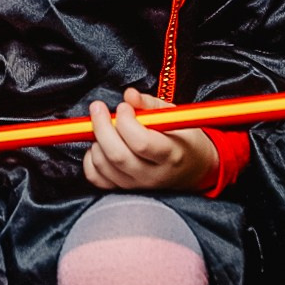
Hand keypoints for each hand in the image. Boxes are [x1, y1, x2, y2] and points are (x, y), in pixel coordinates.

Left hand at [83, 86, 217, 193]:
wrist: (194, 170)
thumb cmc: (184, 140)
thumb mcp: (175, 117)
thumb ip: (150, 104)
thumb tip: (129, 95)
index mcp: (171, 154)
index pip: (141, 143)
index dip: (126, 122)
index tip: (124, 107)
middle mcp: (153, 174)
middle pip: (117, 155)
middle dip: (101, 126)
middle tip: (98, 107)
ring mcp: (137, 185)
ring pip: (103, 165)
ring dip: (97, 140)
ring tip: (104, 126)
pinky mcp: (123, 189)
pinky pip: (96, 178)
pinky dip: (90, 159)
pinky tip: (99, 145)